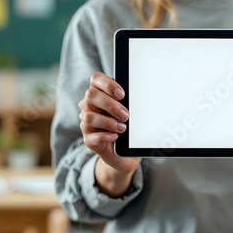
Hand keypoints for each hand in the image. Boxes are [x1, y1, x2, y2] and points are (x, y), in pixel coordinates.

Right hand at [78, 72, 140, 196]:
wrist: (126, 154)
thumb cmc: (129, 128)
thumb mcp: (132, 113)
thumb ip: (132, 102)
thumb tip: (145, 95)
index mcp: (100, 94)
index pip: (96, 79)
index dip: (107, 84)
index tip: (122, 94)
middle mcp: (89, 106)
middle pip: (91, 95)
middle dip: (111, 105)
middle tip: (126, 115)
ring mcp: (87, 123)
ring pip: (89, 117)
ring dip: (108, 122)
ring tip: (123, 128)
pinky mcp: (89, 140)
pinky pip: (92, 136)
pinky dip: (105, 136)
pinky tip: (116, 137)